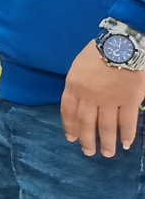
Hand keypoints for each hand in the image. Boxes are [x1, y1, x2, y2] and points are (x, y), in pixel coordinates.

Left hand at [61, 40, 144, 156]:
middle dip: (86, 140)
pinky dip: (127, 134)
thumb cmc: (98, 52)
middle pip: (85, 122)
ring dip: (106, 142)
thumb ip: (78, 85)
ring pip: (106, 126)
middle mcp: (89, 96)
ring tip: (107, 154)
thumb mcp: (78, 67)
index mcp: (73, 85)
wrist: (121, 44)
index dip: (70, 126)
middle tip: (89, 153)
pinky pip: (127, 121)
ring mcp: (109, 99)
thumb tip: (80, 104)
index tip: (72, 138)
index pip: (68, 111)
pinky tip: (126, 143)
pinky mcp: (129, 99)